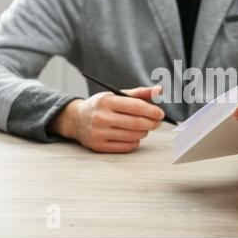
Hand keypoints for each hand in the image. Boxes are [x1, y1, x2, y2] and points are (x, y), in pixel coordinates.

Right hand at [50, 86, 164, 152]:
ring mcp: (99, 133)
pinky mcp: (99, 146)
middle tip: (157, 122)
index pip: (136, 107)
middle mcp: (101, 117)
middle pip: (136, 123)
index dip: (152, 111)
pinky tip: (134, 136)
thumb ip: (140, 93)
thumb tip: (160, 90)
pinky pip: (126, 146)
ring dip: (144, 132)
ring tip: (144, 127)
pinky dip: (135, 142)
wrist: (76, 119)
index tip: (160, 114)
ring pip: (133, 136)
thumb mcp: (117, 95)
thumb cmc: (102, 106)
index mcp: (106, 101)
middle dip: (152, 123)